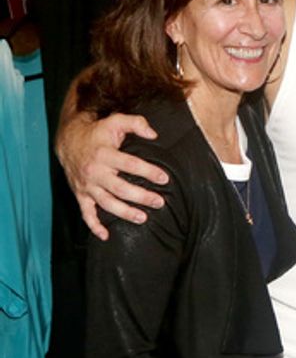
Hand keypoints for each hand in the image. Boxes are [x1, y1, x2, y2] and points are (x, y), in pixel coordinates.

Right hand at [56, 111, 165, 239]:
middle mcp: (95, 172)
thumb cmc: (97, 133)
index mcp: (105, 154)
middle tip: (160, 202)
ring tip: (143, 218)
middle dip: (141, 197)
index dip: (149, 172)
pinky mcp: (80, 194)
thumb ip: (136, 123)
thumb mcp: (115, 121)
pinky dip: (94, 226)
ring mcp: (87, 185)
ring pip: (106, 203)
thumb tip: (154, 134)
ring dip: (124, 213)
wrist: (67, 141)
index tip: (165, 179)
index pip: (130, 164)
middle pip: (120, 188)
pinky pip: (85, 213)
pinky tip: (105, 236)